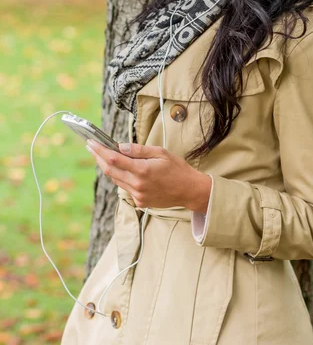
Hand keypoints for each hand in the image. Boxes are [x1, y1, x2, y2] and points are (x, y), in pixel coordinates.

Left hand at [86, 139, 211, 212]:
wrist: (189, 191)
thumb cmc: (177, 168)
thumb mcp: (160, 153)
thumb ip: (138, 150)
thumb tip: (120, 146)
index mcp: (142, 170)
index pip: (113, 159)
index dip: (99, 150)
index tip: (91, 142)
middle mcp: (137, 185)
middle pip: (109, 170)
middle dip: (98, 157)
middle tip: (91, 146)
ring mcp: (137, 196)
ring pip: (115, 179)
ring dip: (107, 167)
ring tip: (102, 154)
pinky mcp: (139, 202)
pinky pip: (125, 187)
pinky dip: (120, 176)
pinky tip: (120, 168)